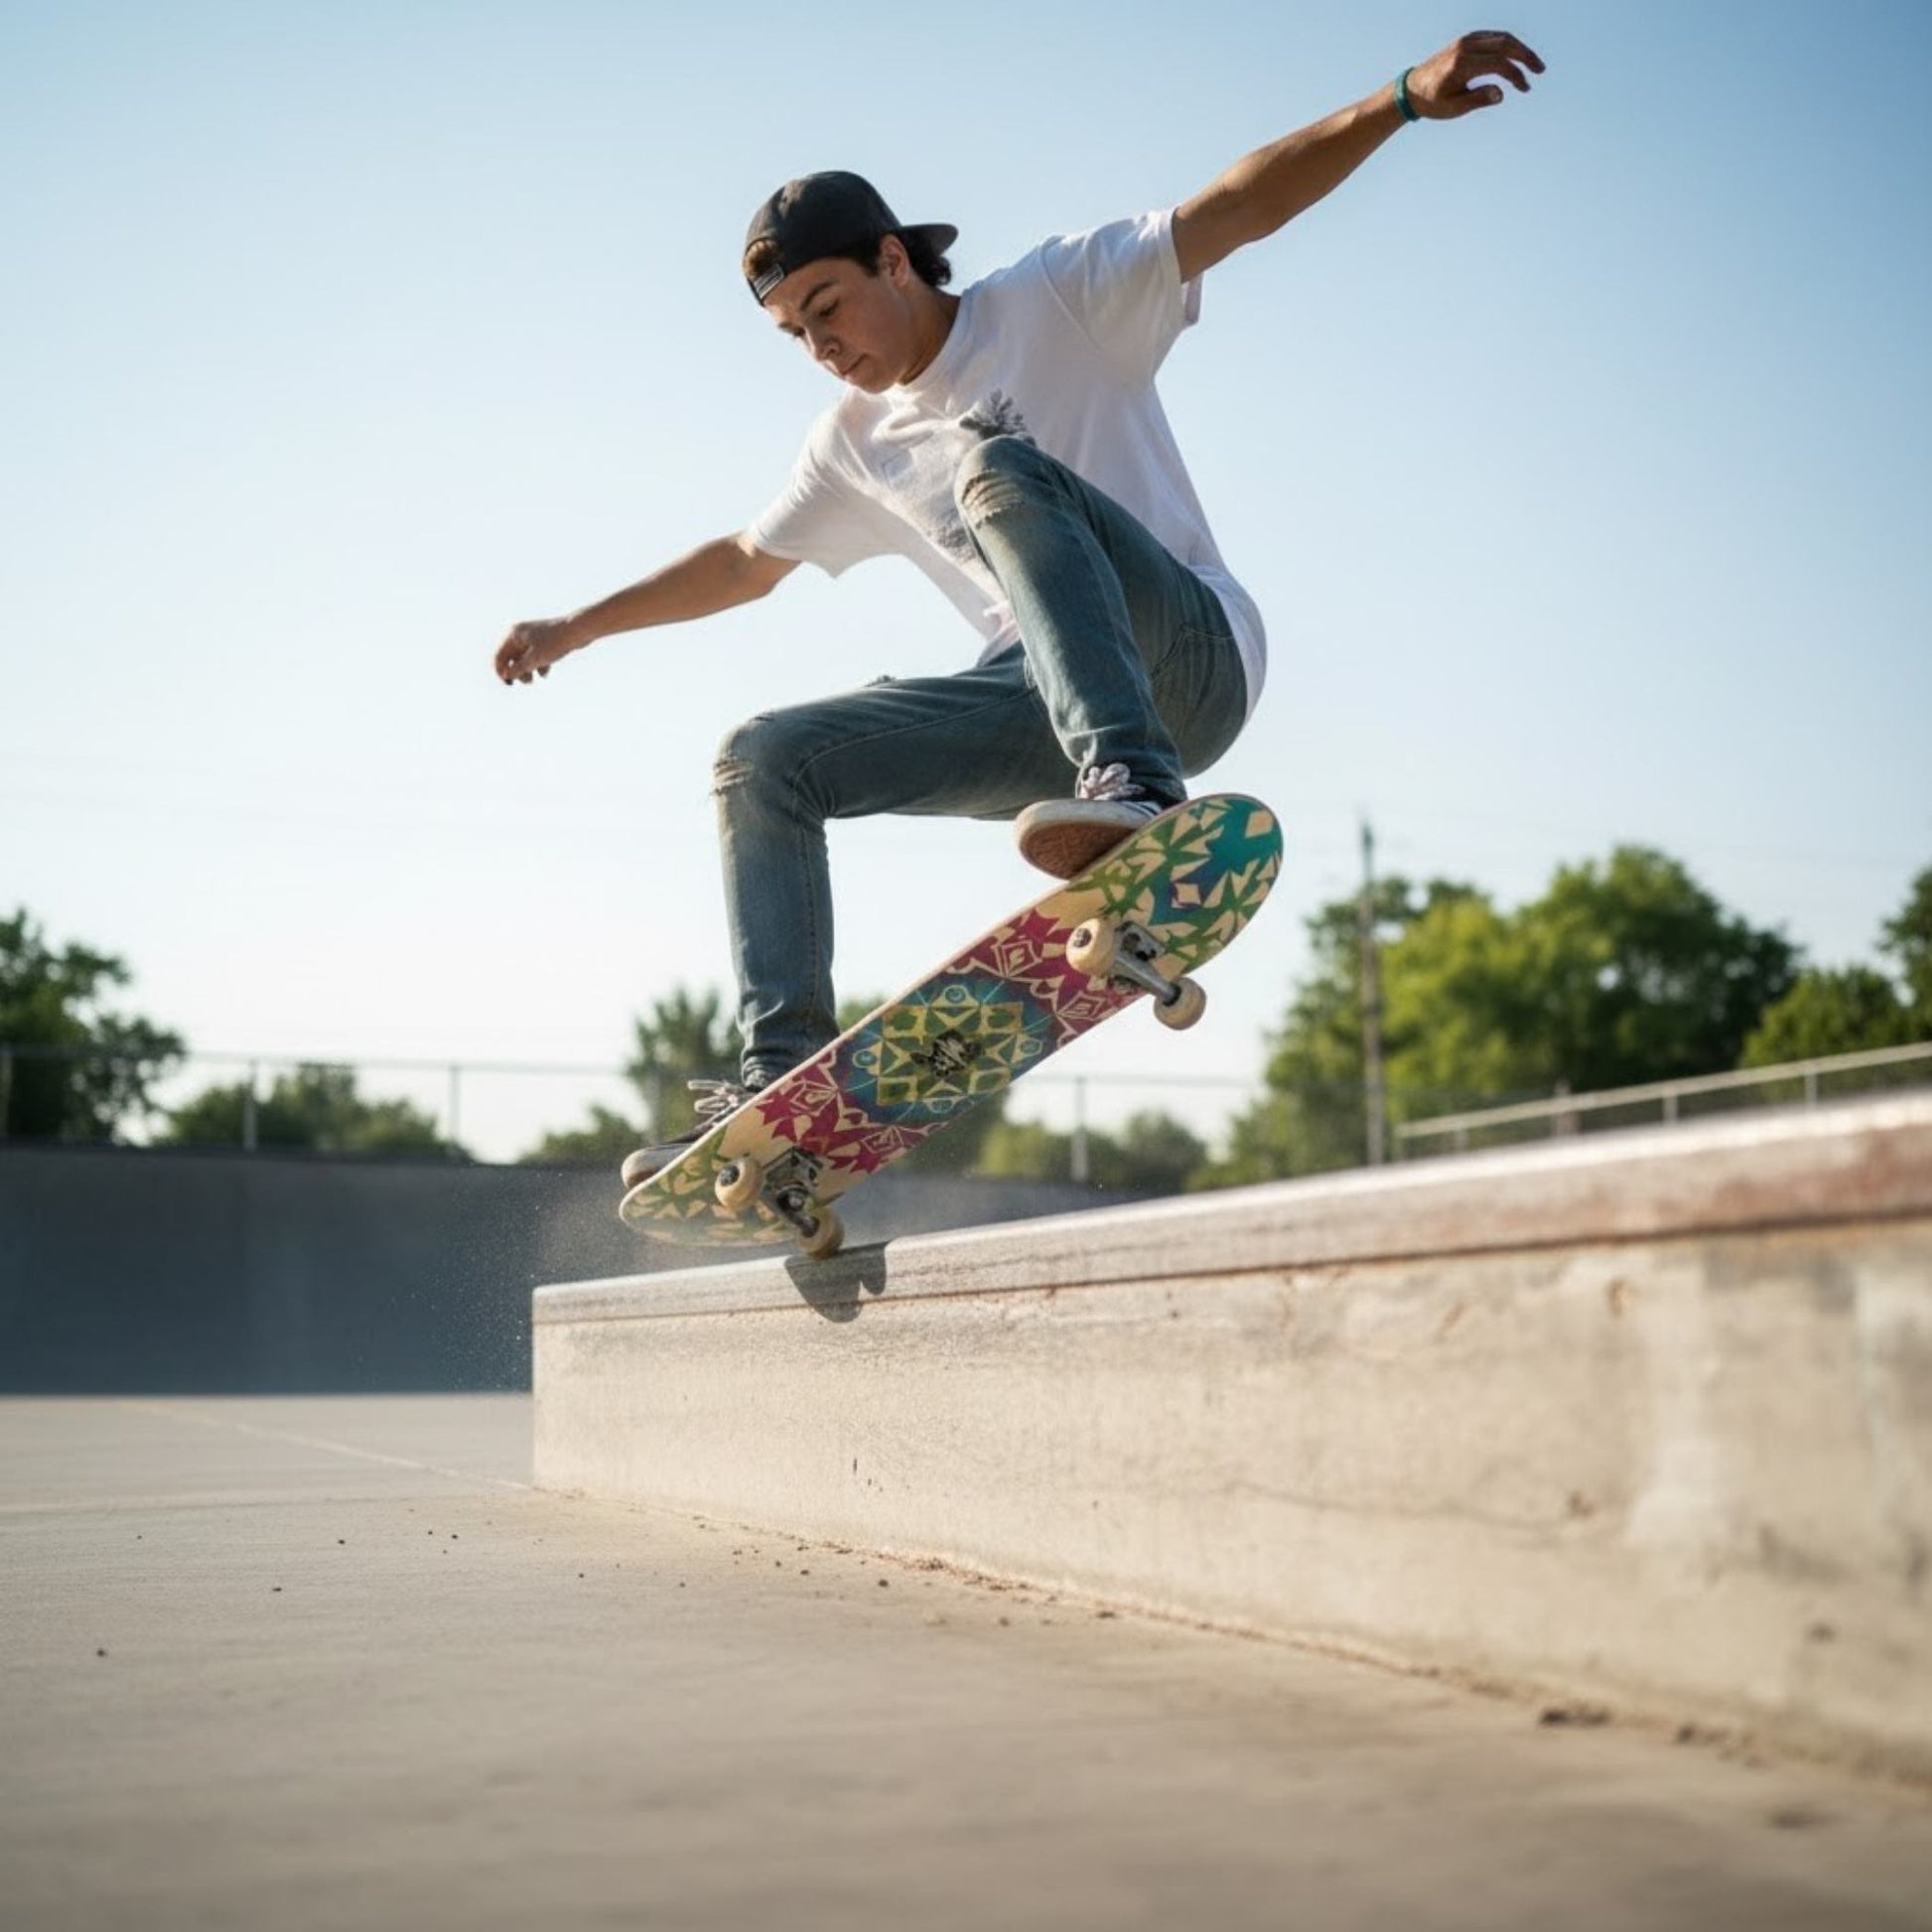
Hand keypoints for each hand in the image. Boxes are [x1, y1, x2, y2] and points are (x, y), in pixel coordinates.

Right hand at [495, 615, 580, 685]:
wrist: (578, 630)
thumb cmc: (555, 642)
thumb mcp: (535, 659)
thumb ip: (519, 669)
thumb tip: (507, 675)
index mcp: (514, 634)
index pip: (499, 655)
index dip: (501, 671)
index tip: (509, 683)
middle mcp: (521, 634)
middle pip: (511, 658)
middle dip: (516, 672)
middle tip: (527, 682)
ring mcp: (533, 637)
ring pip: (523, 658)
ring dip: (526, 671)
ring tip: (534, 680)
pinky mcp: (545, 642)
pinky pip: (536, 657)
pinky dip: (538, 666)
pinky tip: (545, 673)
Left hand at [1406, 29, 1543, 119]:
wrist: (1411, 89)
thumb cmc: (1432, 102)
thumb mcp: (1453, 108)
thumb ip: (1478, 100)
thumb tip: (1501, 93)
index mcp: (1462, 64)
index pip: (1499, 63)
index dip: (1516, 75)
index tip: (1525, 88)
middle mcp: (1465, 47)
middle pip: (1505, 44)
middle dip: (1526, 56)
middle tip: (1540, 70)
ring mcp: (1466, 40)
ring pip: (1501, 38)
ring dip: (1520, 49)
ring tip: (1532, 65)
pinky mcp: (1467, 40)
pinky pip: (1493, 37)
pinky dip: (1508, 45)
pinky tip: (1516, 57)